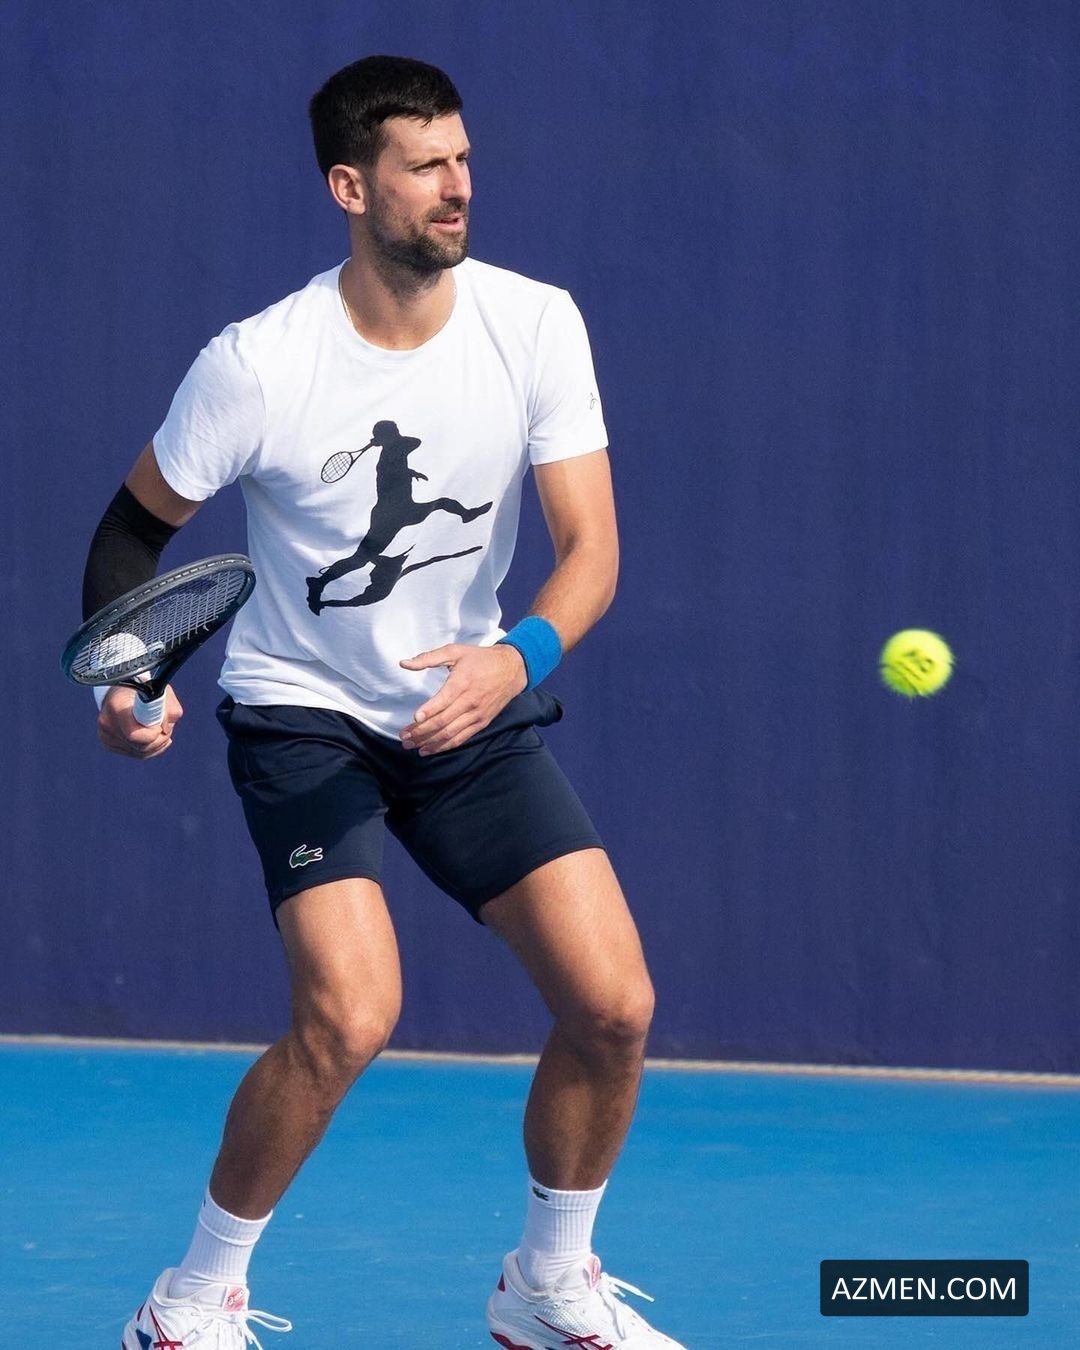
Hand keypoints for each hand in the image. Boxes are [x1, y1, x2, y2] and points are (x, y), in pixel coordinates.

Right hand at [97, 685, 182, 759]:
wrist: (122, 690)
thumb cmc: (144, 689)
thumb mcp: (161, 691)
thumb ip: (170, 709)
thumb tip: (166, 729)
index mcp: (116, 706)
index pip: (136, 735)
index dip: (154, 733)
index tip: (160, 726)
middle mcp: (107, 723)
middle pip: (141, 747)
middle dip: (159, 739)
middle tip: (165, 728)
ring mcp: (105, 735)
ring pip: (140, 753)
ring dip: (157, 744)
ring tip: (160, 729)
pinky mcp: (108, 744)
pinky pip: (136, 754)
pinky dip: (150, 748)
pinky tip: (155, 737)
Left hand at [399, 643, 526, 754]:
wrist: (512, 669)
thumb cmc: (480, 659)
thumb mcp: (455, 651)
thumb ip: (429, 658)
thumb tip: (403, 663)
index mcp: (462, 683)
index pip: (444, 701)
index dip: (429, 711)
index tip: (414, 718)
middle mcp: (470, 702)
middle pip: (443, 721)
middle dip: (421, 731)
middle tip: (404, 737)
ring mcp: (477, 715)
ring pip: (450, 733)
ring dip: (429, 742)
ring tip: (412, 746)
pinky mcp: (481, 723)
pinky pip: (461, 738)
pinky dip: (445, 746)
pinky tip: (429, 749)